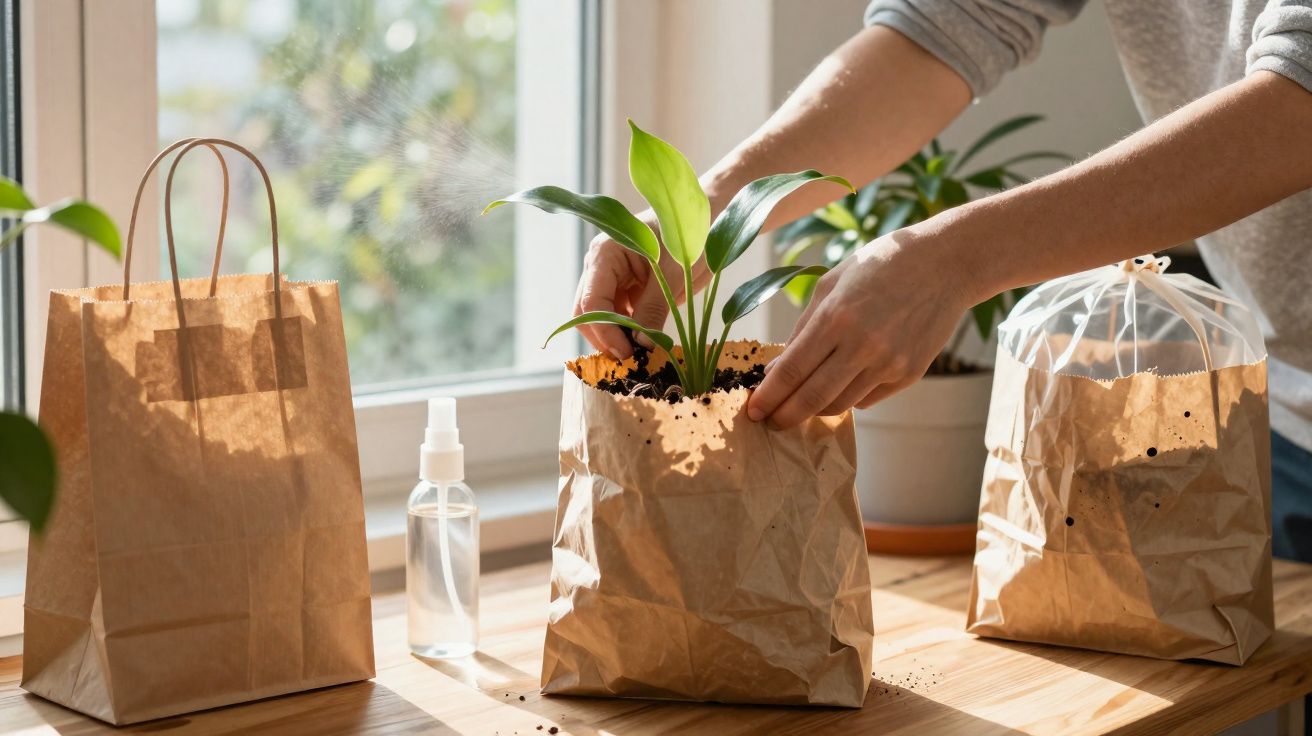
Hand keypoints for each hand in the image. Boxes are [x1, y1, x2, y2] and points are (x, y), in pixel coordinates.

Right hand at [573, 227, 708, 359]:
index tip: (627, 353)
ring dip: (615, 339)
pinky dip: (627, 334)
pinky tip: (645, 345)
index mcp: (605, 254)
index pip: (592, 302)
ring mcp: (611, 280)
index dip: (605, 332)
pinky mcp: (625, 292)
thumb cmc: (689, 234)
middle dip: (605, 338)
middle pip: (586, 313)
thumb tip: (641, 344)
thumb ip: (654, 308)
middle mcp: (600, 267)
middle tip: (631, 360)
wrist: (704, 222)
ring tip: (640, 355)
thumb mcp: (674, 273)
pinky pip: (618, 318)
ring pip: (599, 319)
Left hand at [746, 232, 974, 428]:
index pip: (791, 371)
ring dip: (814, 409)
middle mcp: (863, 345)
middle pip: (812, 399)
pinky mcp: (908, 375)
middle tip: (768, 422)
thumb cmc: (879, 266)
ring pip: (839, 406)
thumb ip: (802, 328)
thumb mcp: (831, 284)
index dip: (768, 396)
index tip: (752, 410)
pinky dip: (847, 396)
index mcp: (836, 318)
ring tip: (801, 402)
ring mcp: (889, 364)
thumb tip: (776, 369)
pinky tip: (843, 380)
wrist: (944, 265)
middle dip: (784, 416)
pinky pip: (866, 399)